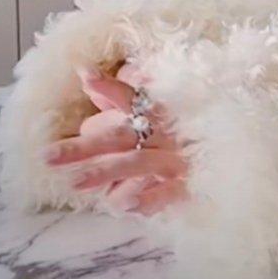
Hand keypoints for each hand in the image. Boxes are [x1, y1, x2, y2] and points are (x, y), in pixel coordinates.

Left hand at [44, 59, 191, 214]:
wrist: (229, 147)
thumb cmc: (181, 127)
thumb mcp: (152, 108)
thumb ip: (115, 94)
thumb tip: (83, 71)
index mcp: (155, 111)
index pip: (129, 97)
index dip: (107, 87)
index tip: (85, 76)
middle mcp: (162, 132)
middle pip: (119, 136)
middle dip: (84, 147)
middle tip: (48, 156)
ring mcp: (174, 158)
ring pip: (136, 163)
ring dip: (106, 173)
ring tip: (74, 183)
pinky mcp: (185, 184)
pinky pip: (164, 194)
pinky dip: (146, 200)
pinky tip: (123, 206)